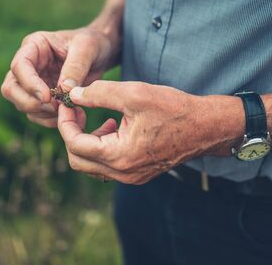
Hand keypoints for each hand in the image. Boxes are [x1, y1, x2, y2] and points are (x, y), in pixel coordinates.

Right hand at [1, 22, 119, 127]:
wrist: (101, 52)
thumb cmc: (92, 43)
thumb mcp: (88, 48)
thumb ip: (75, 67)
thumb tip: (63, 90)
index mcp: (34, 46)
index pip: (19, 66)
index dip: (29, 84)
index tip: (47, 97)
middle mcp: (29, 65)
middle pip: (11, 89)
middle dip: (30, 103)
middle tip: (56, 108)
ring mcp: (33, 83)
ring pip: (23, 105)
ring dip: (44, 114)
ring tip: (72, 111)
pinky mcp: (43, 98)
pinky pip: (38, 115)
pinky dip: (53, 120)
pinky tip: (75, 116)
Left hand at [57, 81, 243, 183]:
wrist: (206, 127)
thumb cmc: (173, 109)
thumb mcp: (134, 94)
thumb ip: (99, 93)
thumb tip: (73, 94)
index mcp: (119, 156)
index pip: (75, 144)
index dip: (65, 122)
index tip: (69, 103)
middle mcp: (123, 173)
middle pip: (78, 160)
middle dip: (73, 133)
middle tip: (79, 111)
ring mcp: (131, 177)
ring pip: (92, 164)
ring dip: (88, 140)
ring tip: (102, 118)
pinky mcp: (138, 173)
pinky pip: (109, 165)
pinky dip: (103, 147)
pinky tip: (115, 127)